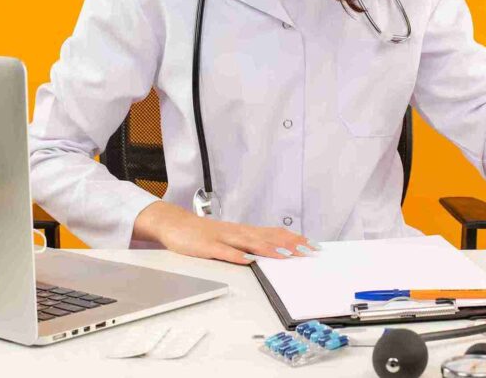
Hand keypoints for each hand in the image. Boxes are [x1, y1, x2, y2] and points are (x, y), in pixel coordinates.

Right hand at [132, 201, 317, 264]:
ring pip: (249, 243)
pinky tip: (247, 260)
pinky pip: (223, 252)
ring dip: (268, 249)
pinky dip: (236, 256)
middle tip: (308, 250)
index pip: (274, 233)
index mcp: (243, 231)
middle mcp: (237, 232)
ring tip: (286, 255)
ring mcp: (222, 238)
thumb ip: (248, 243)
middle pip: (267, 237)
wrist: (174, 224)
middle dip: (288, 244)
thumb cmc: (203, 234)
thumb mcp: (229, 237)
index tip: (311, 245)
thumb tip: (272, 250)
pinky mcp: (207, 246)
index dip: (293, 239)